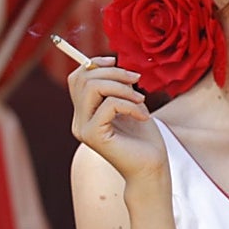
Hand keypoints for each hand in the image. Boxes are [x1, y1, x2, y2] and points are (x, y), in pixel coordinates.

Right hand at [68, 56, 167, 181]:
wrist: (151, 168)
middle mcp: (78, 120)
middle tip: (137, 81)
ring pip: (93, 88)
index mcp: (85, 112)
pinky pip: (109, 105)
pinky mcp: (93, 136)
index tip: (116, 61)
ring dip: (123, 88)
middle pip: (84, 78)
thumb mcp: (130, 104)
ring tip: (141, 101)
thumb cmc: (144, 138)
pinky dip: (130, 105)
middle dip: (114, 72)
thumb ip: (117, 86)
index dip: (95, 63)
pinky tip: (142, 117)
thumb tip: (111, 62)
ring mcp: (83, 129)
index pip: (77, 78)